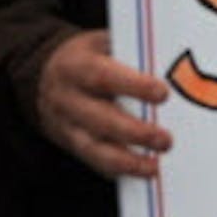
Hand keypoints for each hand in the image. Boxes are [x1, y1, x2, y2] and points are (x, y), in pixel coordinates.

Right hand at [36, 30, 170, 177]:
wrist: (44, 76)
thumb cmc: (88, 57)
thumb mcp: (102, 43)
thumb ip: (130, 51)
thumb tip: (172, 61)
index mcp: (76, 66)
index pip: (103, 77)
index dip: (133, 86)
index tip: (162, 94)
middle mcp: (67, 98)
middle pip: (100, 119)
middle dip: (135, 132)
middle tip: (166, 140)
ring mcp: (66, 125)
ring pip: (93, 148)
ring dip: (126, 161)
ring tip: (154, 167)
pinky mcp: (71, 144)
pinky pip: (93, 161)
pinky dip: (117, 170)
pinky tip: (140, 173)